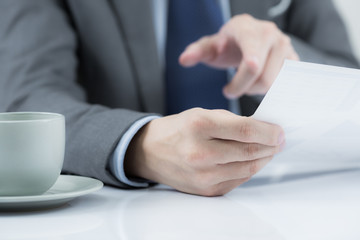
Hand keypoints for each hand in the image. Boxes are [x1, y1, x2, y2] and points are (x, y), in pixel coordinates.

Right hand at [125, 108, 284, 195]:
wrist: (150, 152)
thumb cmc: (178, 130)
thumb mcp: (201, 114)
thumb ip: (232, 122)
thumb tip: (264, 130)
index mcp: (199, 126)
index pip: (246, 131)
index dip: (269, 132)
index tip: (279, 131)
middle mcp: (200, 153)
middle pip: (249, 152)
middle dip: (271, 146)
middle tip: (278, 140)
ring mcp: (203, 175)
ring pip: (247, 169)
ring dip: (263, 159)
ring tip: (268, 150)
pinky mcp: (205, 190)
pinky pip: (238, 181)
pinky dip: (249, 170)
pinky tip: (250, 161)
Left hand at [179, 14, 298, 98]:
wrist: (247, 38)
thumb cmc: (227, 44)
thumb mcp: (209, 47)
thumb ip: (196, 52)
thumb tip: (184, 60)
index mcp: (248, 29)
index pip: (251, 57)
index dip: (245, 74)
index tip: (233, 85)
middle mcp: (271, 34)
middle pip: (262, 77)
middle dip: (243, 89)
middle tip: (230, 90)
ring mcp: (286, 46)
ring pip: (273, 83)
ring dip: (255, 90)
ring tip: (244, 84)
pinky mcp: (294, 58)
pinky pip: (284, 83)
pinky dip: (269, 90)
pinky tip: (257, 85)